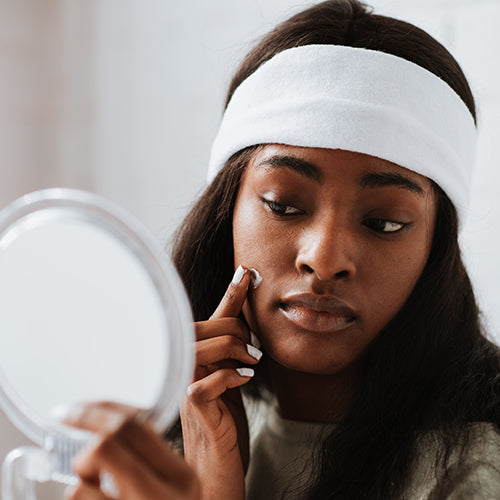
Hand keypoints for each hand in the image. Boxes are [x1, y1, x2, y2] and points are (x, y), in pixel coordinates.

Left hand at [62, 403, 199, 499]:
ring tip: (91, 487)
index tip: (75, 409)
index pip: (138, 425)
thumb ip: (151, 456)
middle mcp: (161, 498)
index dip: (99, 409)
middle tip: (67, 423)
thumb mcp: (173, 486)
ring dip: (78, 481)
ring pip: (82, 483)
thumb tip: (107, 422)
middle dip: (82, 434)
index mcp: (181, 477)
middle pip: (109, 443)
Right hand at [181, 266, 261, 499]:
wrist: (214, 470)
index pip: (212, 316)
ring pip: (206, 344)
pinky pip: (209, 380)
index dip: (231, 292)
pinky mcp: (193, 409)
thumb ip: (233, 355)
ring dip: (237, 347)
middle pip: (206, 324)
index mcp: (194, 358)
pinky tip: (245, 380)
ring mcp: (184, 386)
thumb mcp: (232, 381)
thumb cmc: (223, 424)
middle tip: (255, 347)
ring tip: (254, 361)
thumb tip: (249, 327)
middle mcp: (184, 367)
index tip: (248, 271)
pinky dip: (233, 374)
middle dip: (237, 326)